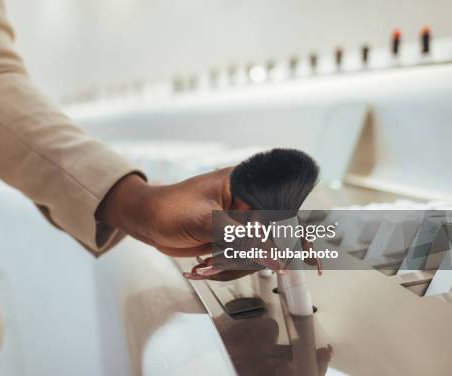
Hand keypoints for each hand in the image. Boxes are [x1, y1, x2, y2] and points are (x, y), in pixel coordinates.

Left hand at [96, 169, 280, 273]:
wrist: (147, 220)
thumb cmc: (170, 208)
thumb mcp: (206, 221)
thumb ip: (243, 240)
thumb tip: (276, 258)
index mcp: (245, 184)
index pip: (281, 209)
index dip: (293, 235)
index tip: (304, 259)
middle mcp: (248, 202)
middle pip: (274, 236)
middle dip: (253, 255)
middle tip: (225, 259)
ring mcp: (240, 223)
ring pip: (259, 253)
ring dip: (233, 264)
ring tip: (205, 263)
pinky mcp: (232, 239)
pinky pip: (243, 259)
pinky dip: (226, 267)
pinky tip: (204, 264)